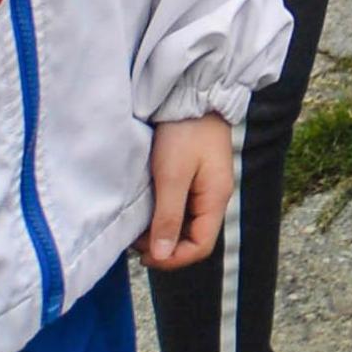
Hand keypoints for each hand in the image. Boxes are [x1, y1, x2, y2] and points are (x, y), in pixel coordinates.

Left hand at [139, 112, 233, 267]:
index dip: (173, 258)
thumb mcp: (172, 176)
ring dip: (163, 230)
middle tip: (136, 239)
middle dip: (165, 245)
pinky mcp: (197, 176)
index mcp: (215, 199)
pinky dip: (165, 214)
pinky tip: (149, 208)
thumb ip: (169, 217)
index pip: (200, 246)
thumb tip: (163, 255)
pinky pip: (183, 207)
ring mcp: (207, 186)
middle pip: (194, 238)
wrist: (193, 93)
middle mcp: (215, 197)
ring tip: (139, 224)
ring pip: (187, 224)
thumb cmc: (184, 133)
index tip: (144, 255)